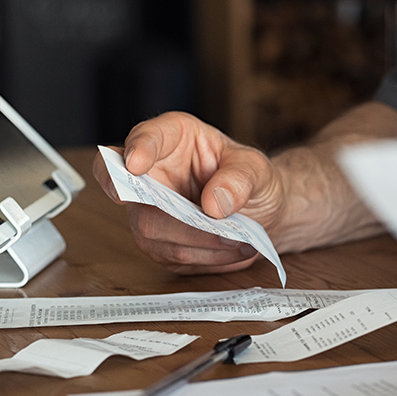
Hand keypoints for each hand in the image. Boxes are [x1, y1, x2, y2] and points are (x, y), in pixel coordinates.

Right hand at [92, 112, 286, 273]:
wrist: (261, 211)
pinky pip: (172, 256)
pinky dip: (206, 258)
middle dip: (176, 217)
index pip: (144, 137)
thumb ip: (239, 179)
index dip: (137, 149)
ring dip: (199, 242)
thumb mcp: (256, 169)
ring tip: (239, 241)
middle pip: (136, 195)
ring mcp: (148, 211)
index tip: (136, 165)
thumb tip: (214, 203)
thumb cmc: (251, 178)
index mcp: (171, 138)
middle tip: (218, 223)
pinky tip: (233, 250)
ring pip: (151, 233)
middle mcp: (151, 173)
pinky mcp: (159, 244)